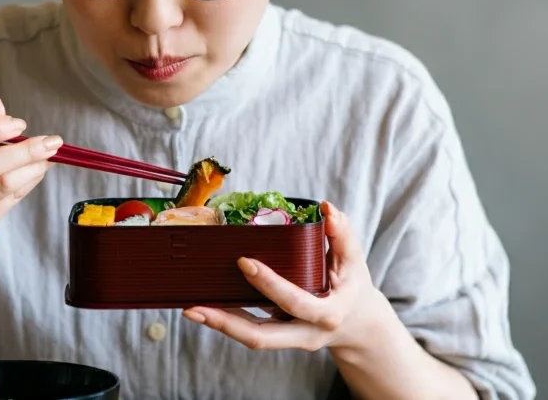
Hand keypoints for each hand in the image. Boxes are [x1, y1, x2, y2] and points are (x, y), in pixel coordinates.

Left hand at [182, 202, 381, 351]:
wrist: (356, 325)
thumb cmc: (352, 288)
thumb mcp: (354, 261)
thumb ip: (342, 235)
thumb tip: (327, 208)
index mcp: (327, 314)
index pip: (295, 301)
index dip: (269, 284)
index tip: (244, 261)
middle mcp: (306, 333)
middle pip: (263, 337)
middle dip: (228, 323)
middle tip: (197, 306)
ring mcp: (290, 339)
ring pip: (252, 339)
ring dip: (220, 325)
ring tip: (190, 310)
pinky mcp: (278, 335)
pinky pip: (250, 332)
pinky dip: (226, 321)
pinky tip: (203, 307)